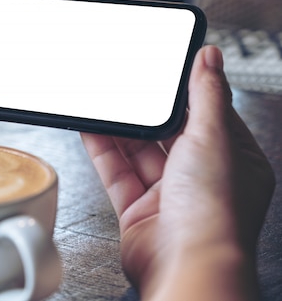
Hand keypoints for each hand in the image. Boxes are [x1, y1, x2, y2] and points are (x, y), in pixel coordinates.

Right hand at [81, 45, 274, 300]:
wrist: (184, 265)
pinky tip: (90, 128)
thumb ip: (207, 94)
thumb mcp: (213, 137)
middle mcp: (200, 179)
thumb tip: (210, 57)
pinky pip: (116, 173)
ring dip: (119, 129)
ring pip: (138, 153)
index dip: (186, 93)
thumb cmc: (214, 214)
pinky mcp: (137, 210)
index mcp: (232, 162)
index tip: (165, 72)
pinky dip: (102, 150)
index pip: (208, 116)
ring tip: (101, 100)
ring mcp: (167, 196)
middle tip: (126, 85)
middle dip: (145, 112)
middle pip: (168, 135)